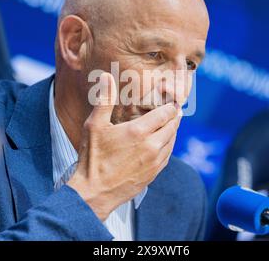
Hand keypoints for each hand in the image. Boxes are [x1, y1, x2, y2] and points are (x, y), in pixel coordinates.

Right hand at [67, 72, 180, 220]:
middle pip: (173, 126)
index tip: (173, 99)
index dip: (171, 105)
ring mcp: (154, 162)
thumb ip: (104, 100)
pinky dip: (169, 145)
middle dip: (175, 116)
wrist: (94, 193)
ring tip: (172, 123)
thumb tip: (106, 76)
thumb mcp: (94, 126)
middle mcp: (151, 146)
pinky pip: (168, 155)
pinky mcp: (153, 174)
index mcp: (138, 132)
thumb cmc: (92, 158)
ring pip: (172, 141)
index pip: (165, 113)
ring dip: (174, 130)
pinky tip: (165, 142)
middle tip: (176, 108)